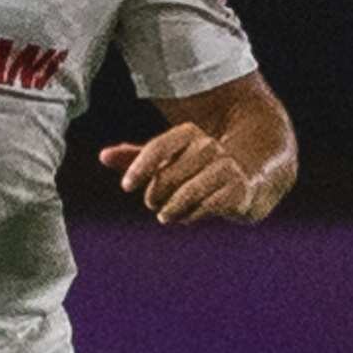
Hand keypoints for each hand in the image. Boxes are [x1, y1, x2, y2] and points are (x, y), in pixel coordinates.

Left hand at [101, 124, 282, 223]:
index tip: (127, 186)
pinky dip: (194, 215)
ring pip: (190, 191)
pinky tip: (188, 217)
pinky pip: (210, 205)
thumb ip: (137, 158)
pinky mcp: (241, 190)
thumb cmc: (199, 170)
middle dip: (156, 193)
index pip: (159, 146)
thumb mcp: (168, 161)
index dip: (140, 166)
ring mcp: (228, 167)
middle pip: (171, 173)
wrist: (250, 179)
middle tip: (152, 204)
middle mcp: (209, 147)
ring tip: (165, 216)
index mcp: (189, 134)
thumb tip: (102, 156)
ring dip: (173, 208)